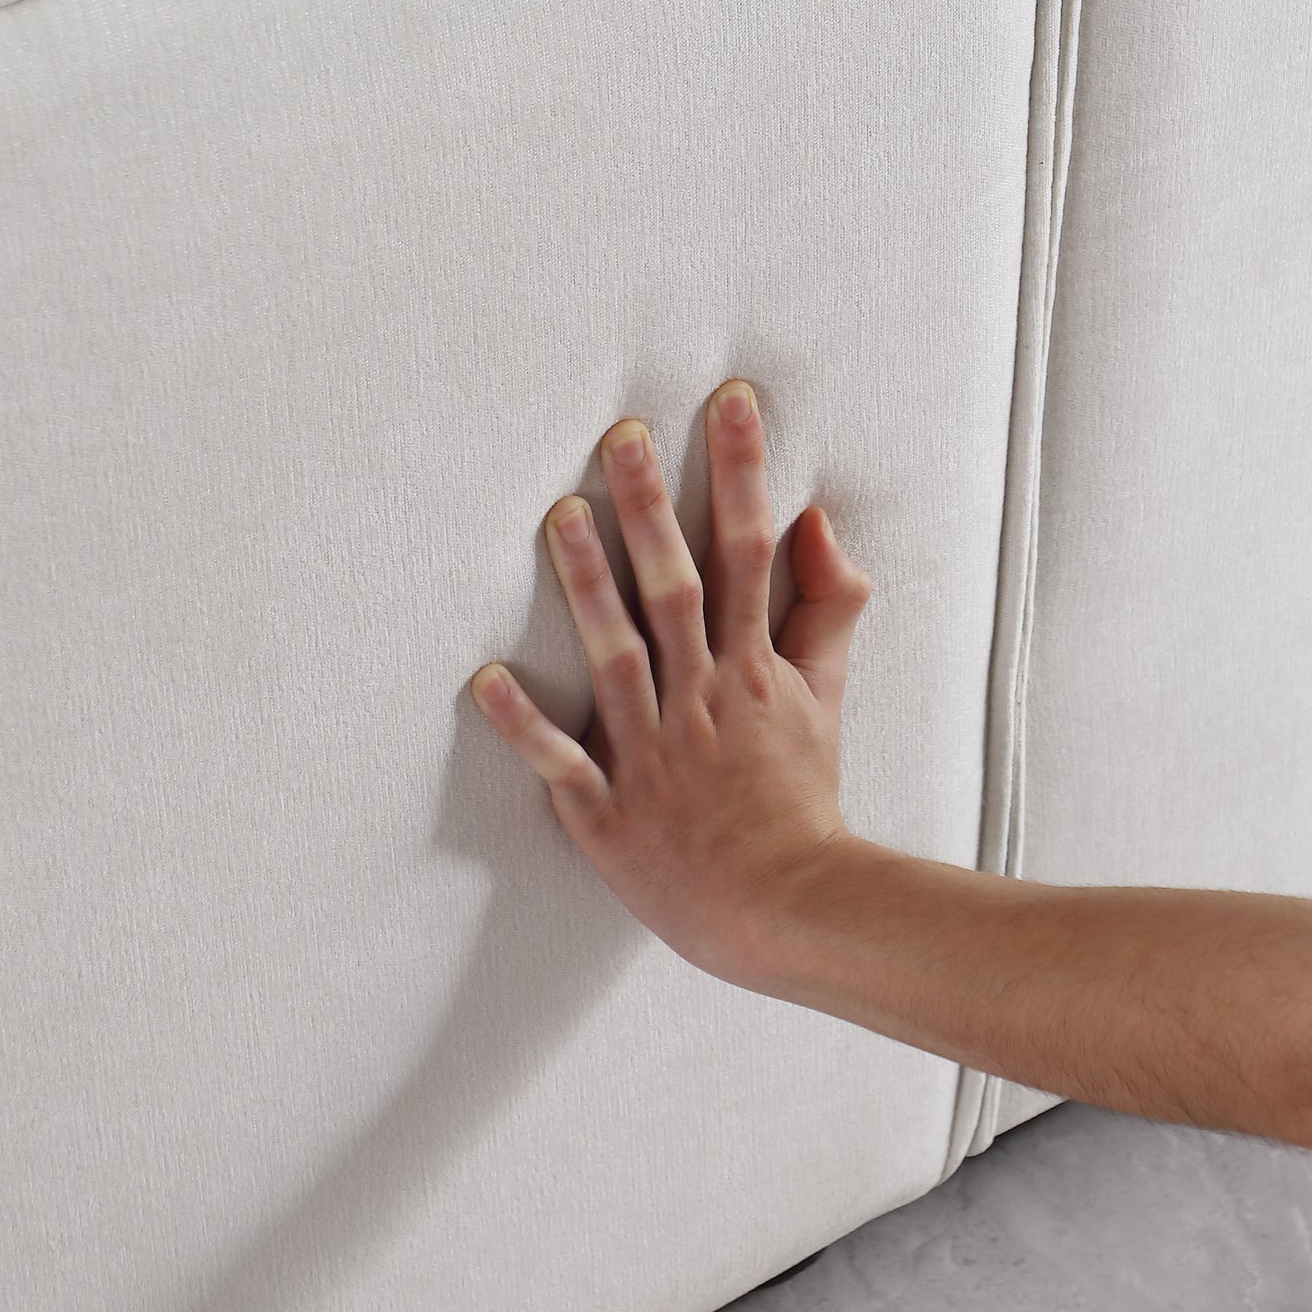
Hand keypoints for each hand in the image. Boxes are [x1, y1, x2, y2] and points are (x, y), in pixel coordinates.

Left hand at [468, 379, 873, 988]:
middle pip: (676, 587)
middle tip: (624, 435)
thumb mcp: (827, 695)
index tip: (730, 405)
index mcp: (752, 668)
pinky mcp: (609, 809)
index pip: (749, 552)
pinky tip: (484, 680)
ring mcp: (653, 752)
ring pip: (618, 655)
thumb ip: (825, 607)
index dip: (742, 473)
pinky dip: (524, 725)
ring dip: (589, 586)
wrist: (787, 906)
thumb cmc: (802, 798)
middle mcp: (702, 697)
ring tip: (561, 515)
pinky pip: (562, 762)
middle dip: (653, 508)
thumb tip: (819, 523)